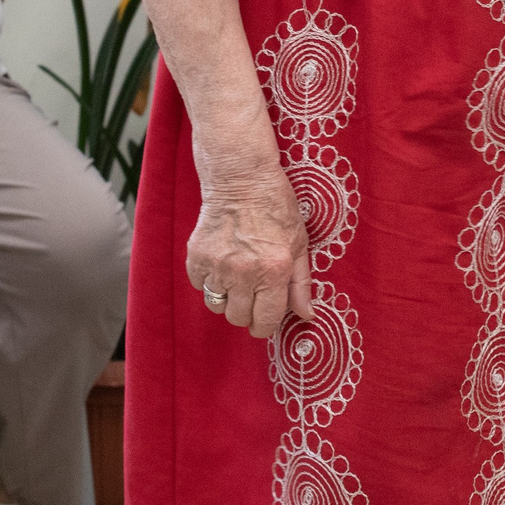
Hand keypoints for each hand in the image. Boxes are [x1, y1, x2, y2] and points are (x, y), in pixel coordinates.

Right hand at [186, 152, 313, 340]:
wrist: (241, 178)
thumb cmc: (276, 208)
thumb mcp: (299, 243)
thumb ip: (301, 284)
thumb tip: (307, 316)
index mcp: (275, 270)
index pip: (266, 321)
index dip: (265, 325)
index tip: (264, 319)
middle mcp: (246, 272)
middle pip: (238, 318)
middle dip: (246, 311)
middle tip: (251, 291)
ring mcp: (219, 265)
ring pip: (217, 306)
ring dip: (226, 297)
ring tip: (235, 275)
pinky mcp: (197, 257)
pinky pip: (200, 286)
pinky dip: (209, 280)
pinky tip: (221, 261)